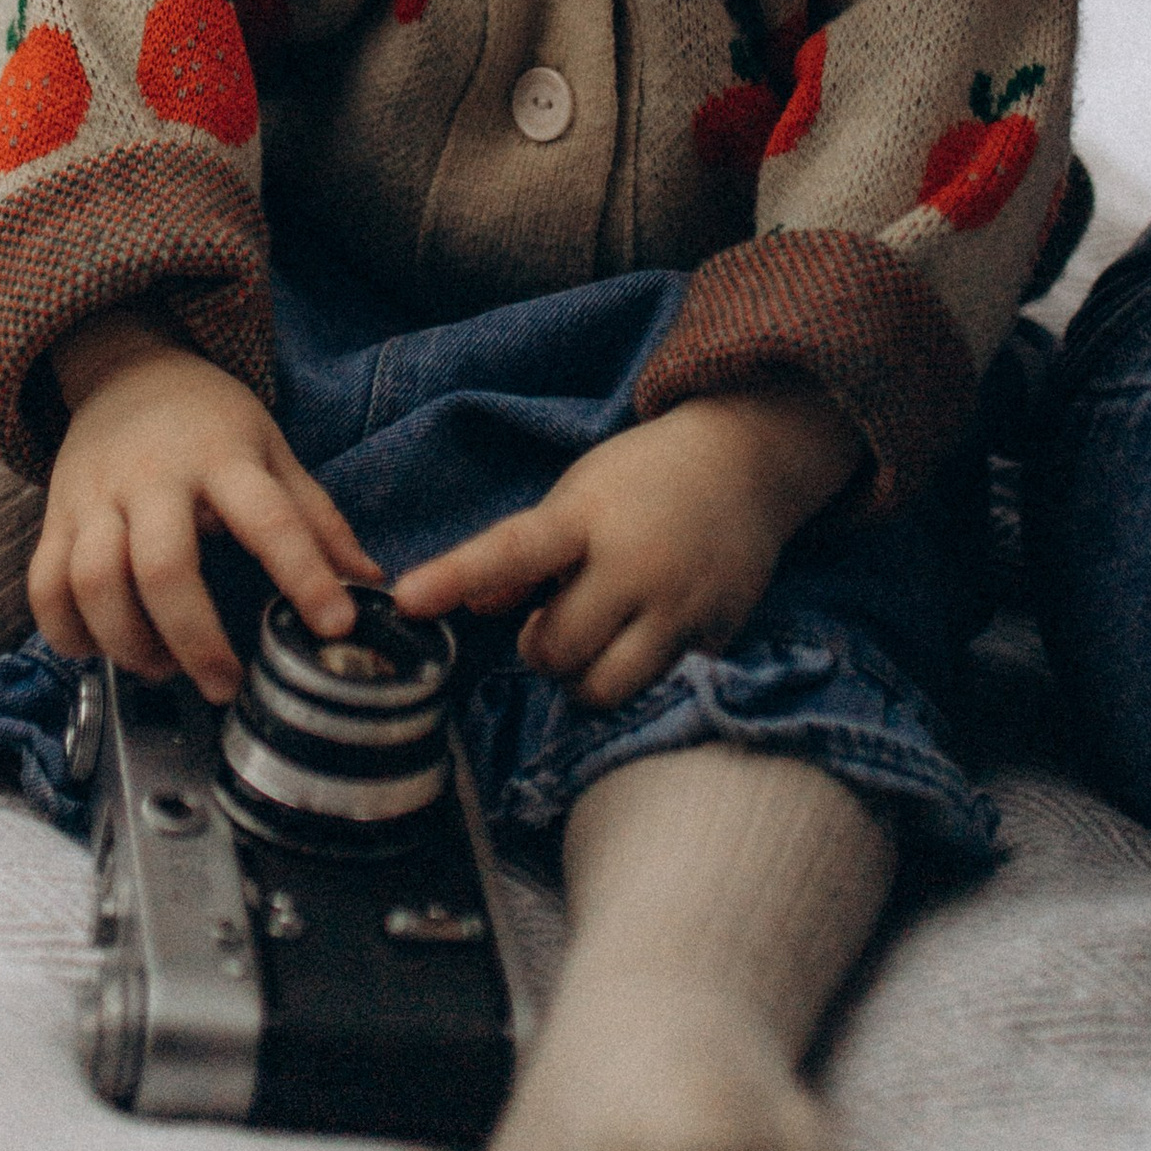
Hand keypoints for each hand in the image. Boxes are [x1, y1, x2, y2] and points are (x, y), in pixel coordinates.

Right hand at [31, 312, 380, 701]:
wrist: (126, 369)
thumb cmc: (210, 420)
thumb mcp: (272, 449)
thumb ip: (315, 517)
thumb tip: (370, 581)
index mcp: (222, 456)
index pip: (270, 519)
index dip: (305, 575)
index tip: (336, 626)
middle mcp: (153, 476)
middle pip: (165, 567)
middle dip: (196, 640)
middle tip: (226, 685)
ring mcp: (96, 496)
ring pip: (95, 583)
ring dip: (130, 644)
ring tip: (164, 669)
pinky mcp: (55, 515)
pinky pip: (45, 586)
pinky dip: (67, 633)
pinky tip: (104, 649)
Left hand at [388, 386, 862, 709]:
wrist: (745, 462)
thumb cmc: (643, 478)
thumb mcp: (579, 492)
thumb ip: (528, 555)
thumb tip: (479, 607)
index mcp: (589, 516)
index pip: (511, 549)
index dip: (455, 575)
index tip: (405, 598)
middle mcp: (636, 565)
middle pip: (558, 651)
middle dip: (543, 648)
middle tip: (555, 618)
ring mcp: (681, 606)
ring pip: (605, 688)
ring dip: (584, 676)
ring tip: (595, 640)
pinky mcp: (717, 636)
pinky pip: (658, 687)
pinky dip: (639, 671)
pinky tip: (649, 632)